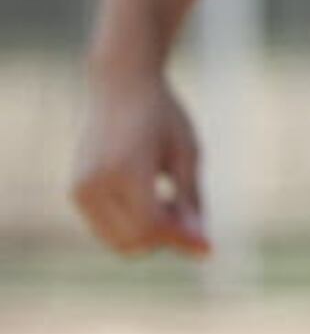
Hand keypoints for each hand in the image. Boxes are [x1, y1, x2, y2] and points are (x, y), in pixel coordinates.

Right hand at [69, 66, 211, 257]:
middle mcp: (95, 183)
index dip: (181, 240)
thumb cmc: (163, 115)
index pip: (151, 226)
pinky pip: (107, 229)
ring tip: (170, 199)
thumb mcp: (187, 153)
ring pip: (118, 241)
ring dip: (149, 235)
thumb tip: (203, 248)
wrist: (121, 85)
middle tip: (188, 208)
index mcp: (125, 169)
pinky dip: (132, 226)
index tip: (209, 247)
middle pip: (133, 241)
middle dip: (166, 237)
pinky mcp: (76, 192)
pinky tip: (152, 197)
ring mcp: (80, 190)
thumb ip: (191, 201)